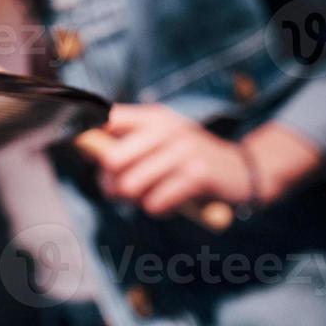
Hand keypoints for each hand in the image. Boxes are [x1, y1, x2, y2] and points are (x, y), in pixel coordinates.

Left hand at [93, 104, 253, 218]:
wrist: (241, 170)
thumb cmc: (190, 158)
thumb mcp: (162, 139)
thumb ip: (127, 140)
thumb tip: (84, 146)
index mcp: (153, 117)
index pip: (107, 118)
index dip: (89, 138)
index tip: (88, 155)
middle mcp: (166, 129)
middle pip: (111, 159)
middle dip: (109, 182)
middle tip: (119, 191)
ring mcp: (183, 151)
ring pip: (130, 185)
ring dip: (134, 200)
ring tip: (147, 196)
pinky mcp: (197, 175)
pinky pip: (156, 202)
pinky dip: (156, 208)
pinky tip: (168, 202)